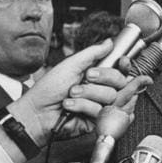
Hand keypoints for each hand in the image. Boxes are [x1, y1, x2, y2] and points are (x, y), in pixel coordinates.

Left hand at [8, 40, 152, 146]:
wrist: (37, 112)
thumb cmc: (49, 89)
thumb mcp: (71, 64)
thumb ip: (93, 53)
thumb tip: (109, 42)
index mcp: (97, 75)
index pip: (120, 69)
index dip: (124, 66)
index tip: (122, 61)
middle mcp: (100, 89)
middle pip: (120, 81)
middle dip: (102, 77)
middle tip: (86, 77)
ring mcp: (99, 105)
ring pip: (111, 95)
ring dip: (88, 93)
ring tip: (72, 94)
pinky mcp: (96, 120)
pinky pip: (100, 110)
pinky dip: (83, 105)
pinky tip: (71, 107)